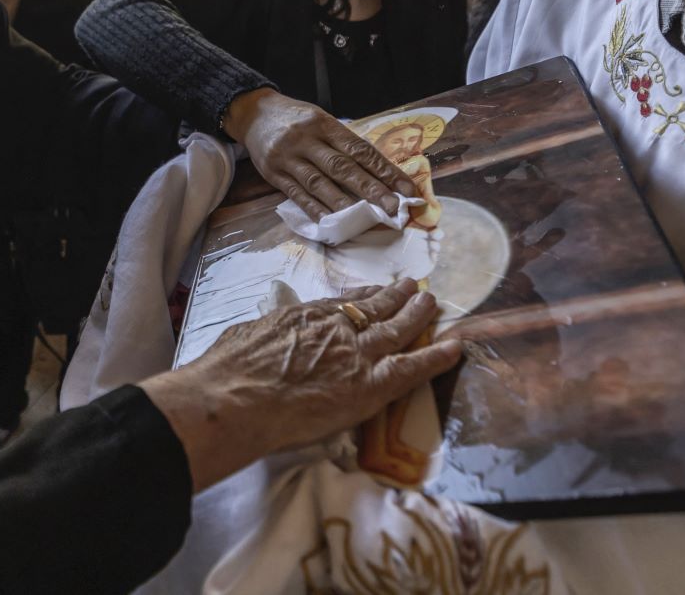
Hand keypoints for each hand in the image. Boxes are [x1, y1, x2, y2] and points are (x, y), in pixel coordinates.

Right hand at [140, 280, 461, 490]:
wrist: (235, 397)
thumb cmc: (229, 369)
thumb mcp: (250, 333)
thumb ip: (271, 331)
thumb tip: (270, 336)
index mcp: (306, 315)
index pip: (343, 304)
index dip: (364, 298)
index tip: (375, 292)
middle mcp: (336, 328)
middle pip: (374, 309)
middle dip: (396, 298)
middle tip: (414, 287)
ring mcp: (356, 355)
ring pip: (397, 329)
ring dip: (419, 315)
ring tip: (435, 305)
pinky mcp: (368, 386)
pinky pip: (411, 368)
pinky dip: (436, 356)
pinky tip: (455, 347)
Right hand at [222, 89, 414, 220]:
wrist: (253, 113)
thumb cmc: (296, 119)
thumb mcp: (320, 120)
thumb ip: (343, 143)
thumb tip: (378, 172)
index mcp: (324, 123)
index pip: (359, 149)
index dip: (384, 170)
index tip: (406, 189)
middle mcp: (306, 139)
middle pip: (342, 167)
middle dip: (370, 189)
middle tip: (393, 207)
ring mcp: (287, 157)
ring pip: (319, 183)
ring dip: (344, 203)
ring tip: (365, 219)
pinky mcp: (273, 174)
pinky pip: (296, 195)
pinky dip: (314, 209)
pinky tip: (330, 222)